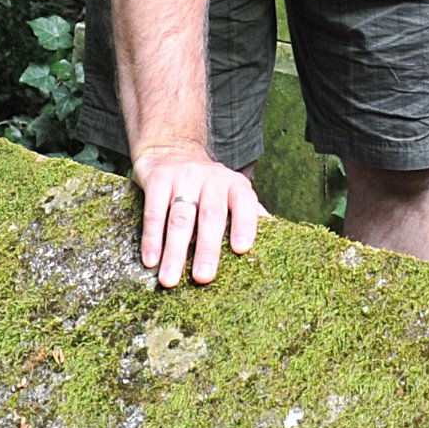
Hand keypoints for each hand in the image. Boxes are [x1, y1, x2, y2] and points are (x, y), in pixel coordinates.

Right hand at [132, 145, 260, 288]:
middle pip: (210, 216)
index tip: (241, 250)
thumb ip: (249, 214)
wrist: (171, 149)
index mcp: (235, 185)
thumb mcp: (231, 192)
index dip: (244, 225)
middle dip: (207, 249)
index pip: (245, 204)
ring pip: (180, 219)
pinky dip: (152, 238)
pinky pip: (154, 212)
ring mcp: (184, 178)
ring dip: (175, 251)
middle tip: (203, 278)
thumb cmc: (207, 184)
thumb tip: (277, 238)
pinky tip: (151, 259)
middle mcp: (212, 179)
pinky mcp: (158, 179)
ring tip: (170, 279)